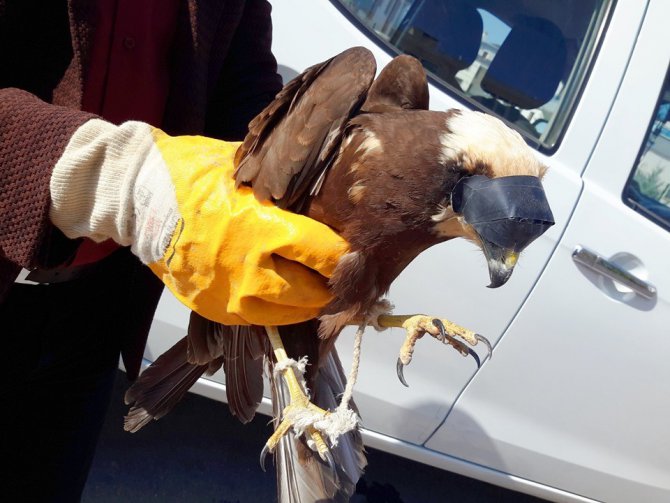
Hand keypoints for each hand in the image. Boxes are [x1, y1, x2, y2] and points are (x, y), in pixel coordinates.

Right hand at [50, 120, 348, 324]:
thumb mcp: (245, 169)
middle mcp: (253, 268)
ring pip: (289, 314)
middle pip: (313, 292)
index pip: (324, 254)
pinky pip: (258, 321)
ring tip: (316, 292)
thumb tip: (319, 201)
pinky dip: (277, 312)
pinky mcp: (214, 308)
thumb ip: (283, 189)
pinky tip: (283, 299)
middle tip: (339, 279)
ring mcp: (232, 294)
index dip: (344, 258)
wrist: (138, 198)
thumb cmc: (194, 173)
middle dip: (331, 287)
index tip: (352, 255)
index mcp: (265, 227)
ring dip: (308, 305)